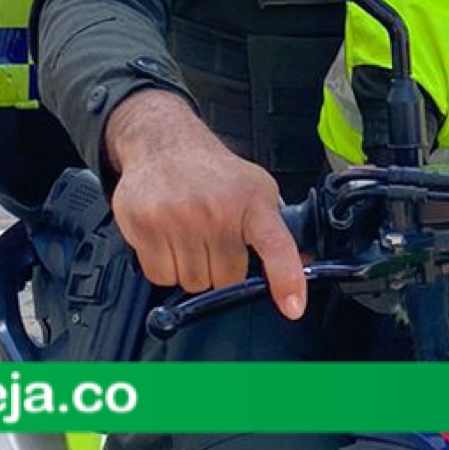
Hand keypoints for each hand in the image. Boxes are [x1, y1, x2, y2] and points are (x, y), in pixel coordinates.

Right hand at [103, 90, 307, 319]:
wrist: (163, 142)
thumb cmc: (212, 171)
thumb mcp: (255, 189)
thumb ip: (277, 229)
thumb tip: (303, 266)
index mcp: (251, 201)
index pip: (276, 245)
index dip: (287, 279)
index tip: (293, 307)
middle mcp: (216, 210)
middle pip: (225, 280)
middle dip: (220, 270)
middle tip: (212, 241)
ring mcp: (178, 218)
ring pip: (192, 282)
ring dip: (191, 270)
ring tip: (188, 237)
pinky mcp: (145, 226)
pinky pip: (160, 276)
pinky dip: (164, 267)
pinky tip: (167, 239)